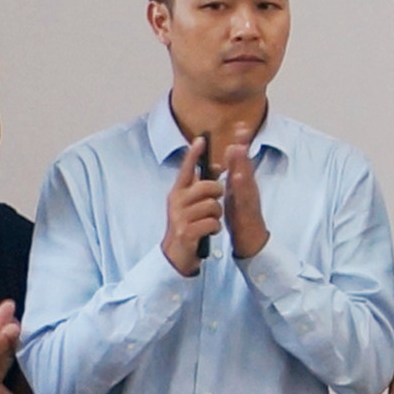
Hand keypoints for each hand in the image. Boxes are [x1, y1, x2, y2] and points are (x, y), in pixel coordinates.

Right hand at [160, 145, 228, 274]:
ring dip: (217, 215)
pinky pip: (213, 222)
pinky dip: (215, 228)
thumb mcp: (189, 204)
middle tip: (214, 205)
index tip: (200, 139)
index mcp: (177, 192)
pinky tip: (208, 232)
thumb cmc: (187, 225)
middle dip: (218, 195)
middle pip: (208, 186)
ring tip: (208, 222)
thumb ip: (199, 186)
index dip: (194, 154)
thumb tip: (215, 165)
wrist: (175, 254)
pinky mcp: (187, 231)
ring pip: (214, 206)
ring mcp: (180, 216)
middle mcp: (176, 201)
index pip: (186, 169)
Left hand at [219, 134, 269, 263]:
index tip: (239, 126)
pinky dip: (242, 186)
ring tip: (238, 147)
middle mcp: (248, 187)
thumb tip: (228, 155)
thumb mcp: (235, 191)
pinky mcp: (248, 209)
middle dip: (244, 146)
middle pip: (246, 163)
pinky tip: (238, 176)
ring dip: (243, 162)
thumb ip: (233, 174)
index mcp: (242, 182)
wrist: (251, 239)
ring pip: (246, 177)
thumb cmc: (242, 215)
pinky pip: (245, 196)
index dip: (241, 142)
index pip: (240, 159)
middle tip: (242, 129)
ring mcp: (250, 197)